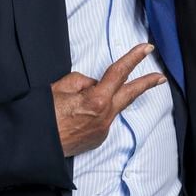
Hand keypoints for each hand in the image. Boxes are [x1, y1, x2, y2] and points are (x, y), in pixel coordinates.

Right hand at [51, 44, 166, 156]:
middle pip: (129, 94)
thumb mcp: (59, 88)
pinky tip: (77, 117)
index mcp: (97, 100)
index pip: (119, 73)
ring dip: (105, 99)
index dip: (134, 58)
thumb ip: (82, 81)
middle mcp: (105, 117)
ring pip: (111, 107)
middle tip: (160, 77)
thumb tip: (93, 84)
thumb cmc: (43, 117)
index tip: (146, 49)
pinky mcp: (97, 139)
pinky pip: (101, 120)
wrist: (36, 147)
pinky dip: (94, 113)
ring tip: (79, 102)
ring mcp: (102, 130)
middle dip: (146, 83)